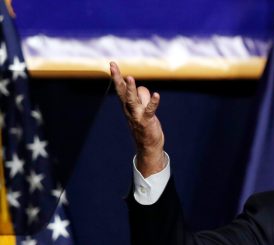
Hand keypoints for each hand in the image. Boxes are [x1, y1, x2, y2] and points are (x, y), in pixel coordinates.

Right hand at [110, 61, 165, 176]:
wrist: (148, 146)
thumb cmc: (145, 125)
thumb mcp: (142, 109)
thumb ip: (143, 97)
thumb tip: (143, 89)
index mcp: (127, 105)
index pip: (120, 88)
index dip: (116, 76)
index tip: (112, 64)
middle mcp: (129, 109)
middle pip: (122, 91)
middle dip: (117, 78)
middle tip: (113, 66)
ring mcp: (137, 115)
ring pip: (132, 99)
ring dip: (131, 89)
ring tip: (130, 78)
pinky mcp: (147, 121)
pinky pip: (149, 110)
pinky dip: (153, 102)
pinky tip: (157, 95)